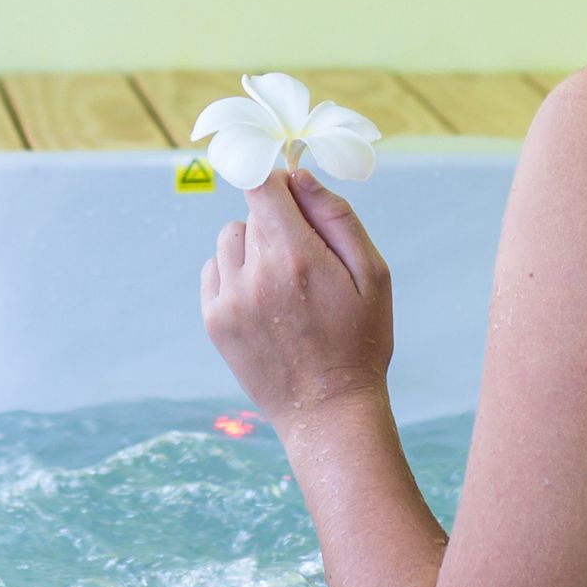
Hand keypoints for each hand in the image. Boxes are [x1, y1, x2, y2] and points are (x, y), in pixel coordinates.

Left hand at [199, 167, 394, 425]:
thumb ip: (336, 217)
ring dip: (252, 247)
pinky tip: (263, 300)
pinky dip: (235, 274)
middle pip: (252, 214)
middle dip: (278, 224)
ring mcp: (229, 300)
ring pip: (229, 239)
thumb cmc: (359, 340)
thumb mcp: (373, 274)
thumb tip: (298, 176)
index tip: (291, 196)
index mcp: (296, 257)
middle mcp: (255, 274)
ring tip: (283, 283)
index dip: (277, 182)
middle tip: (307, 262)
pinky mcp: (214, 321)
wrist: (328, 410)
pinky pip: (213, 270)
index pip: (262, 186)